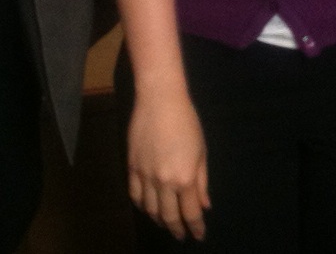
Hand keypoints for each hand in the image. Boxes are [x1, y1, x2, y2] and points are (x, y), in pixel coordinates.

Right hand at [127, 86, 210, 240]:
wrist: (159, 100)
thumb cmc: (187, 122)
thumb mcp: (201, 151)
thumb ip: (202, 182)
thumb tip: (204, 205)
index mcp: (185, 178)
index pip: (190, 213)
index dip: (195, 227)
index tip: (198, 235)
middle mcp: (163, 182)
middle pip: (168, 216)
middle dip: (176, 229)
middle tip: (181, 235)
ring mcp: (145, 175)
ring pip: (150, 209)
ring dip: (159, 219)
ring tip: (166, 222)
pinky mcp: (131, 167)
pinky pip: (134, 195)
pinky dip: (141, 205)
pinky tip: (147, 207)